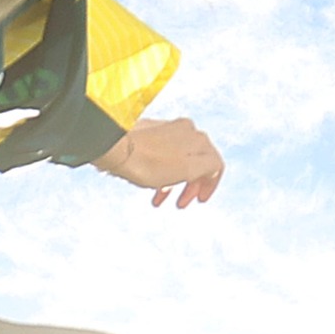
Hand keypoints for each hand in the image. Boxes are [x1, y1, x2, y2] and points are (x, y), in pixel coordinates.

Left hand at [93, 116, 224, 208]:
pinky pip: (163, 156)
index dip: (210, 186)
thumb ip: (210, 167)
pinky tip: (151, 184)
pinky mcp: (150, 133)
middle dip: (190, 186)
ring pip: (178, 161)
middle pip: (197, 163)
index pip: (216, 165)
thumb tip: (214, 168)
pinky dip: (161, 173)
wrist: (118, 149)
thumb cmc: (150, 162)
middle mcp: (187, 130)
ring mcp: (168, 130)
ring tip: (161, 198)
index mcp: (199, 139)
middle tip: (180, 203)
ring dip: (173, 182)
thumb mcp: (189, 170)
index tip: (200, 200)